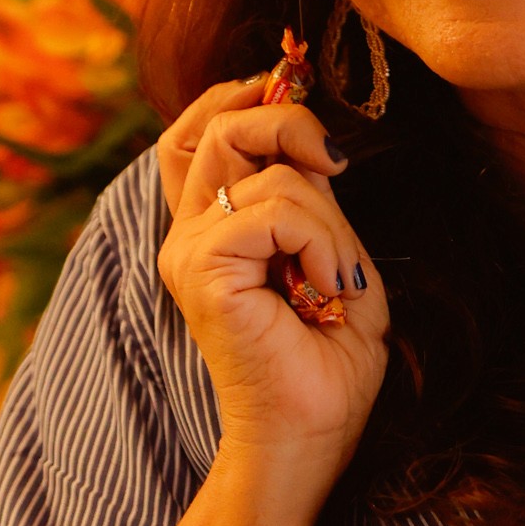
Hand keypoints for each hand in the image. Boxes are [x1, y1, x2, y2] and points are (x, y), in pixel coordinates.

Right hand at [157, 78, 388, 472]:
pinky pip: (275, 208)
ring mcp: (188, 251)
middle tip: (336, 167)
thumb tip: (305, 132)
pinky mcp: (201, 270)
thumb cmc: (329, 358)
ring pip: (264, 167)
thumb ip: (312, 194)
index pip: (200, 130)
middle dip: (289, 122)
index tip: (291, 91)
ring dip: (327, 215)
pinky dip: (321, 240)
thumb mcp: (332, 252)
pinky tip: (326, 288)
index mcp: (213, 227)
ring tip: (335, 276)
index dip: (241, 96)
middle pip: (220, 125)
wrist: (314, 433)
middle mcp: (190, 233)